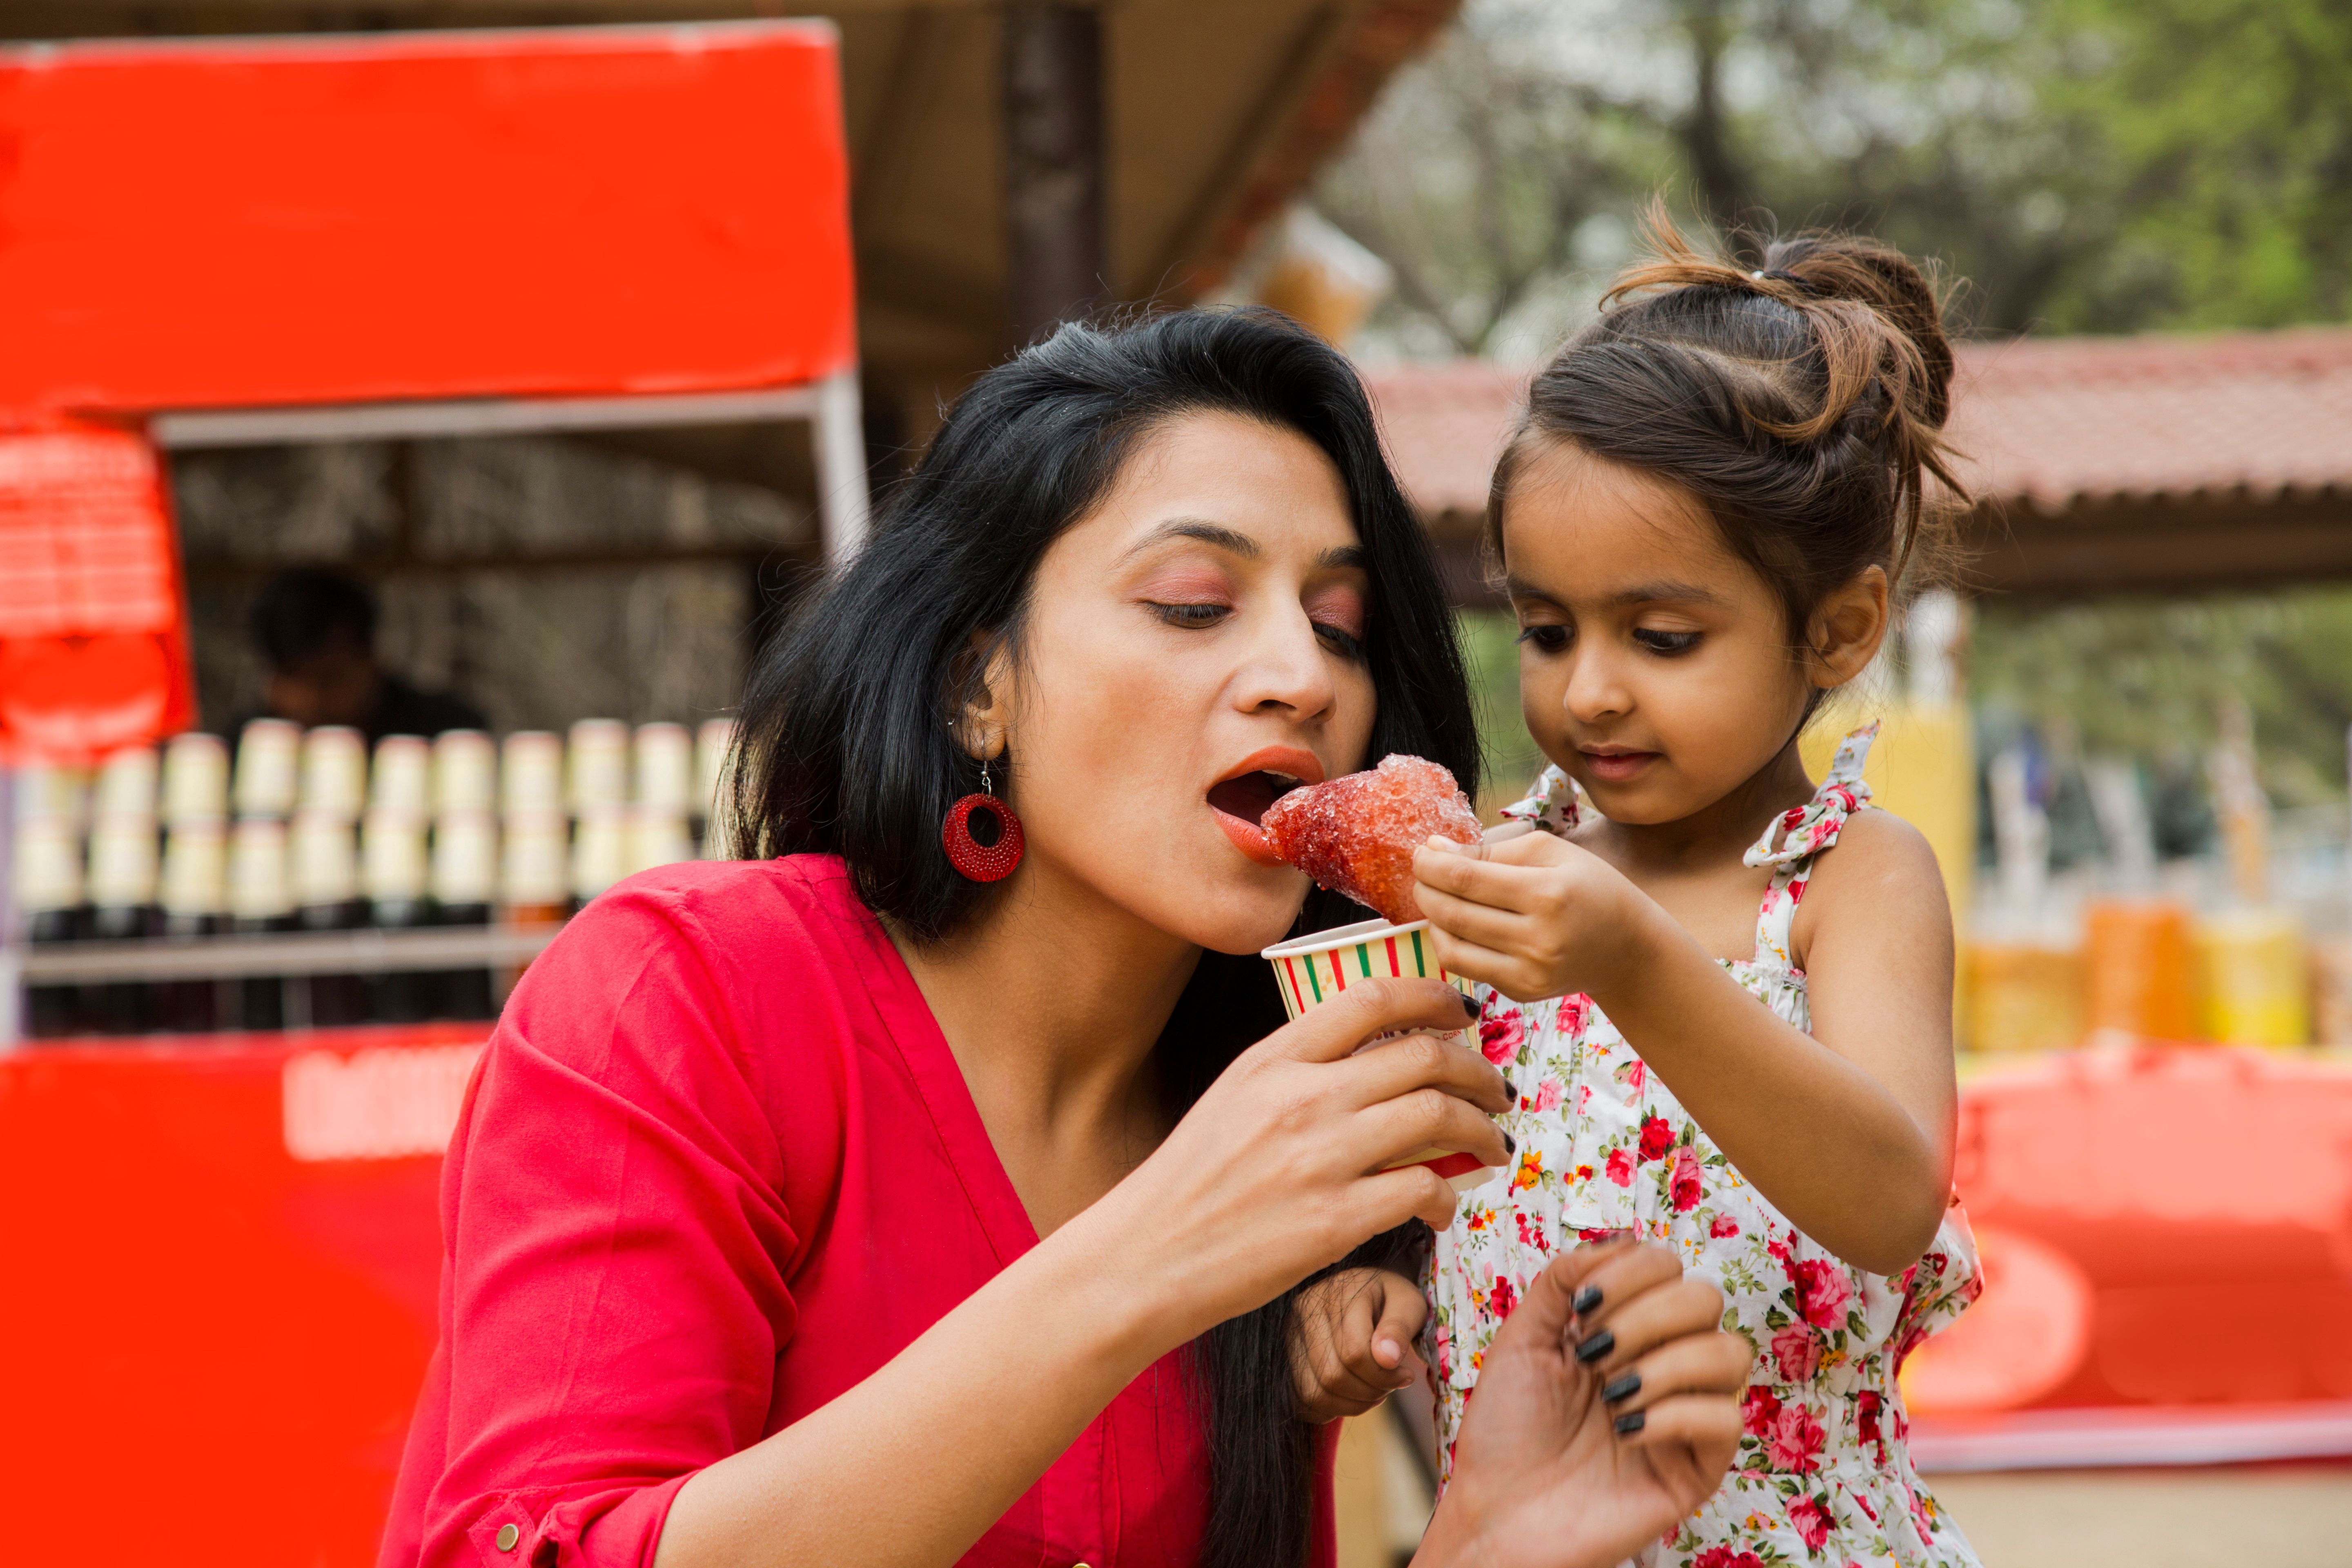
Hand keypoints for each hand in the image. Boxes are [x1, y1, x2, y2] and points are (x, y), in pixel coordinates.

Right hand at [1089, 978, 1508, 1344]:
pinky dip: (1448, 1196)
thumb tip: (1374, 1059)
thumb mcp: (1235, 1099)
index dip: (1433, 996)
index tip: (1463, 1012)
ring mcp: (1321, 1157)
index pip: (1372, 997)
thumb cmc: (1193, 1182)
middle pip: (1423, 1055)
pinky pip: (1423, 1190)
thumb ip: (1298, 1072)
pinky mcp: (1335, 1220)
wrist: (1147, 1255)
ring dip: (1482, 1129)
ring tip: (1492, 1144)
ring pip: (1438, 1116)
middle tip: (1497, 1088)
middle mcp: (1302, 1097)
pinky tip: (1444, 1206)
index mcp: (1274, 1059)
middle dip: (1478, 1069)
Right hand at [1291, 1267, 1426, 1422]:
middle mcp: (1303, 1311)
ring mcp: (1289, 1336)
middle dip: (1370, 1392)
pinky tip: (1352, 1395)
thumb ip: (1400, 1328)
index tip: (1406, 1375)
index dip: (1384, 1376)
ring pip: (1315, 1394)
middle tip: (1391, 1385)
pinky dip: (1331, 1409)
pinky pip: (1302, 1402)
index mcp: (1335, 1293)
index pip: (1355, 1353)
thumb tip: (1387, 1358)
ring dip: (1352, 1405)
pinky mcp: (1285, 1359)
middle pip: (1332, 1376)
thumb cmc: (1391, 1301)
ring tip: (1374, 1390)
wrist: (1366, 1295)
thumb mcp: (1408, 1303)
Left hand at [1411, 831, 1650, 1003]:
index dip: (1431, 864)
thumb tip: (1435, 849)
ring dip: (1431, 918)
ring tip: (1436, 898)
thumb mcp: (1551, 852)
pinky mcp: (1522, 993)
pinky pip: (1467, 967)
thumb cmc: (1588, 888)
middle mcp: (1538, 938)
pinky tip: (1457, 924)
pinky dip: (1451, 942)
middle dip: (1425, 889)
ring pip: (1451, 946)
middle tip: (1422, 873)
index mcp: (1548, 893)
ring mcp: (1529, 972)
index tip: (1420, 853)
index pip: (1465, 878)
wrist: (1627, 947)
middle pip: (1453, 912)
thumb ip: (1492, 849)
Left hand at [1414, 1243, 1747, 1567]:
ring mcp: (1686, 1416)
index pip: (1669, 1267)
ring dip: (1665, 1363)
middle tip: (1595, 1354)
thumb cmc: (1506, 1431)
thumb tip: (1620, 1241)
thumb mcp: (1522, 1338)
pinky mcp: (1698, 1469)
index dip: (1631, 1273)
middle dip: (1647, 1315)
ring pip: (1731, 1352)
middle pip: (1706, 1298)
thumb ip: (1563, 1278)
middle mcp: (1664, 1364)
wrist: (1497, 1513)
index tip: (1582, 1307)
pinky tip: (1627, 1429)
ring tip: (1612, 1395)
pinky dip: (1675, 1413)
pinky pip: (1726, 1419)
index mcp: (1626, 1330)